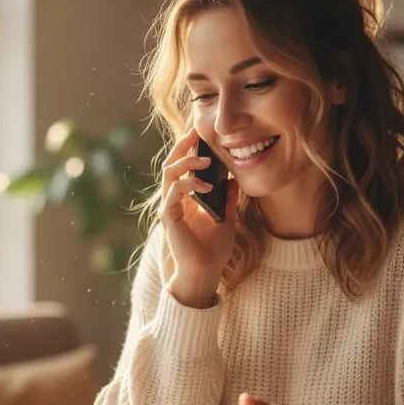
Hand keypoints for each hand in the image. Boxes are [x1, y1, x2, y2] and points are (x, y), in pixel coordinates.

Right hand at [160, 129, 238, 307]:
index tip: (199, 134)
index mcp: (185, 200)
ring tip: (205, 159)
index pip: (182, 168)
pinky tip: (208, 186)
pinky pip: (174, 192)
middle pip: (171, 165)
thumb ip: (228, 199)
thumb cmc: (213, 249)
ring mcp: (169, 208)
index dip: (188, 150)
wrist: (205, 272)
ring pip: (169, 174)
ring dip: (186, 162)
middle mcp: (173, 201)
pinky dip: (190, 184)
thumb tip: (235, 179)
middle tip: (195, 132)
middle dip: (182, 147)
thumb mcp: (227, 218)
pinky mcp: (169, 217)